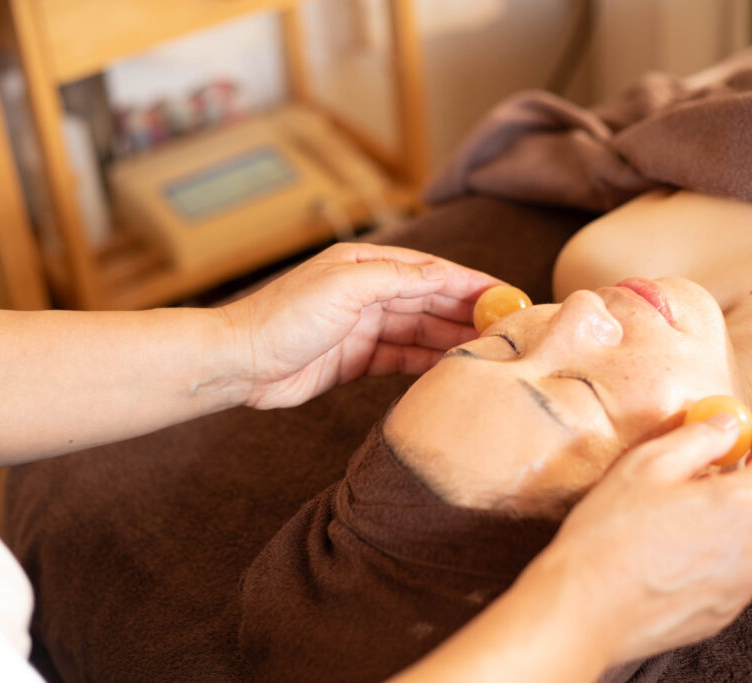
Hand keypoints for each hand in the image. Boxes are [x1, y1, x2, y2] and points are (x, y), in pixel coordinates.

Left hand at [220, 243, 499, 409]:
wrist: (240, 363)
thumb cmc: (284, 317)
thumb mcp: (345, 286)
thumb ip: (398, 278)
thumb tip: (446, 275)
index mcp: (366, 264)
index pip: (432, 271)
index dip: (472, 284)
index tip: (509, 296)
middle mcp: (368, 291)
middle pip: (431, 301)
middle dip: (471, 314)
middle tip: (511, 331)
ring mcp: (363, 326)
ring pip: (421, 331)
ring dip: (454, 339)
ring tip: (491, 353)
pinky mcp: (357, 359)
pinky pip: (403, 357)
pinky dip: (428, 362)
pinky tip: (454, 369)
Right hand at [514, 418, 751, 669]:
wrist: (584, 608)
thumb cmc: (609, 535)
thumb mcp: (646, 466)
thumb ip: (698, 438)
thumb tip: (727, 423)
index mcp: (742, 509)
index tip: (751, 431)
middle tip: (719, 463)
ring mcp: (741, 588)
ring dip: (739, 516)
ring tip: (689, 505)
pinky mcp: (722, 613)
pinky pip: (737, 571)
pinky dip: (723, 550)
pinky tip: (678, 545)